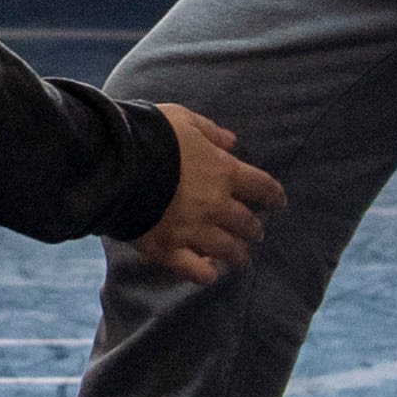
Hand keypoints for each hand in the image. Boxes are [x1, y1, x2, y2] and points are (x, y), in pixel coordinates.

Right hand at [126, 105, 283, 284]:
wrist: (118, 162)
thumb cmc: (151, 135)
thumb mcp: (183, 120)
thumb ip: (210, 131)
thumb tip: (231, 141)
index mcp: (223, 172)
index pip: (262, 187)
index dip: (274, 196)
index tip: (279, 202)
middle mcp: (215, 205)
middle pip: (246, 223)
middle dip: (254, 229)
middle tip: (256, 233)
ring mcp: (194, 230)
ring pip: (226, 249)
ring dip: (237, 255)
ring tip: (241, 259)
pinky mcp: (169, 249)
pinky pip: (194, 269)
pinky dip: (204, 274)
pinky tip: (209, 275)